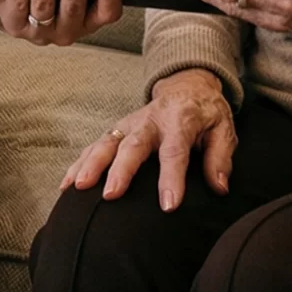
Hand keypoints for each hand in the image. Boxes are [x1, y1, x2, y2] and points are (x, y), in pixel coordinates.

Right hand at [66, 68, 234, 211]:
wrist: (187, 85)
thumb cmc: (205, 113)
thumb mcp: (224, 129)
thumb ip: (220, 157)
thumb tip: (219, 187)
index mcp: (180, 121)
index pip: (175, 151)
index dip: (171, 178)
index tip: (168, 206)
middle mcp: (151, 121)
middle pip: (133, 145)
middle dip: (121, 170)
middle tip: (110, 195)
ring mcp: (130, 123)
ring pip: (107, 142)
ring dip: (92, 164)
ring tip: (79, 187)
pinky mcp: (117, 128)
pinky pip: (95, 145)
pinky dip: (79, 163)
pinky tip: (67, 184)